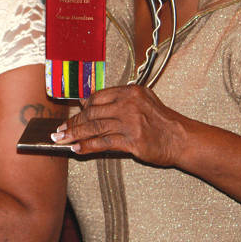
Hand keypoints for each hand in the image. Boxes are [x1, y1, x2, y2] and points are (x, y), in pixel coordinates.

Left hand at [51, 84, 187, 165]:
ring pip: (94, 128)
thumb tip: (89, 103)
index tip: (71, 115)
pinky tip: (78, 149)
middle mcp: (128, 105)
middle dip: (72, 123)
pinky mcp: (132, 141)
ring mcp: (130, 123)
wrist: (182, 138)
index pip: (97, 97)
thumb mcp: (144, 100)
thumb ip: (119, 99)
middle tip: (58, 130)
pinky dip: (87, 146)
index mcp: (130, 92)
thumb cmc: (163, 120)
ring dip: (74, 135)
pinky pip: (103, 143)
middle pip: (92, 113)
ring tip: (62, 140)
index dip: (81, 108)